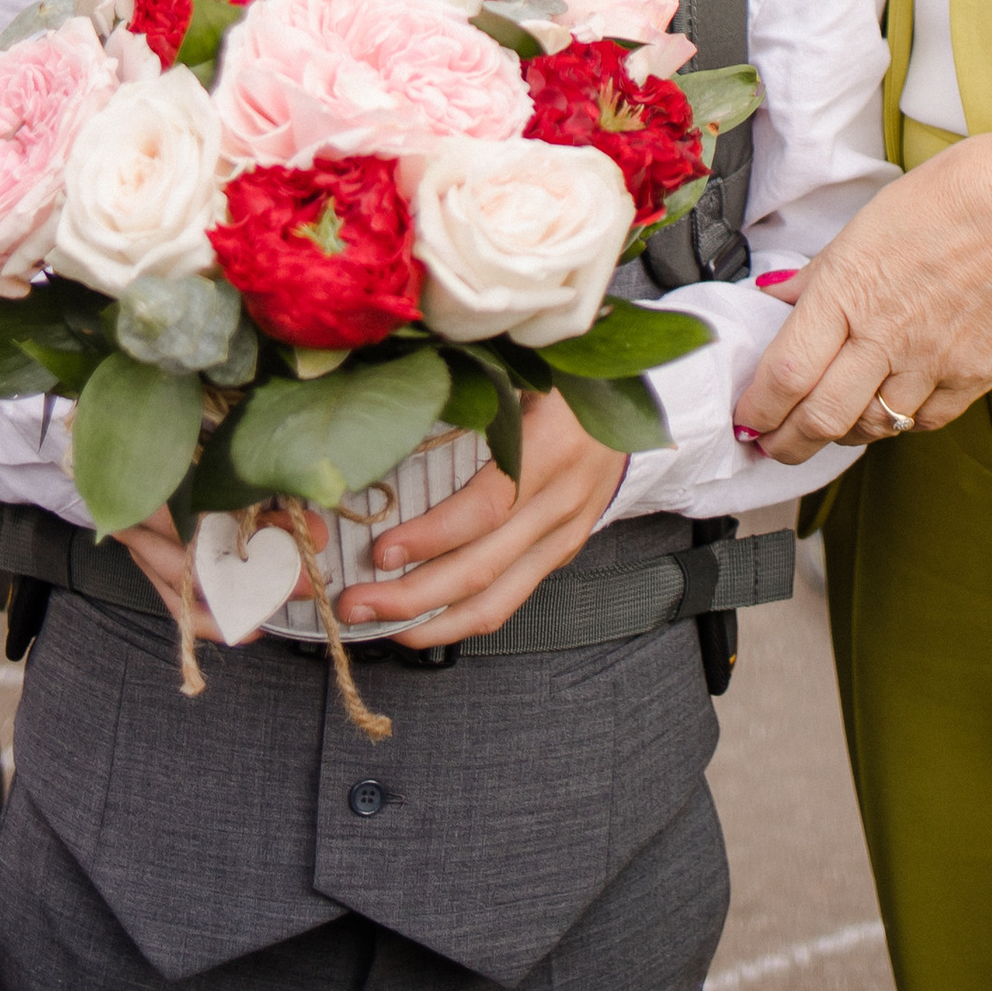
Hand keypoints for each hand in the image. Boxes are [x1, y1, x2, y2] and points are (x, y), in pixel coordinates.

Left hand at [336, 388, 624, 645]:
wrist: (635, 399)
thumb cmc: (568, 375)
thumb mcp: (528, 365)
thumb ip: (473, 381)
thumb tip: (394, 392)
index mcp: (554, 447)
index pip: (487, 507)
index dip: (433, 536)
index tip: (382, 550)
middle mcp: (563, 502)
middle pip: (484, 569)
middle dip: (413, 596)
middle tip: (356, 604)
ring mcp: (565, 536)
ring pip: (497, 602)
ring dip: (431, 622)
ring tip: (377, 625)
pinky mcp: (560, 554)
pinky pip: (509, 599)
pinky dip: (460, 618)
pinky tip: (420, 619)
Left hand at [734, 107, 991, 464]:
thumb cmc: (959, 193)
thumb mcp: (869, 221)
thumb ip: (820, 273)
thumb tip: (776, 298)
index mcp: (850, 288)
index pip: (785, 371)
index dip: (758, 407)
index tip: (746, 417)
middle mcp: (886, 334)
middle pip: (820, 417)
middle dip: (787, 441)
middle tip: (772, 443)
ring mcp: (933, 363)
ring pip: (870, 428)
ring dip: (839, 433)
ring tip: (826, 424)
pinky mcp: (974, 378)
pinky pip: (924, 423)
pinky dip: (897, 423)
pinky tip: (887, 408)